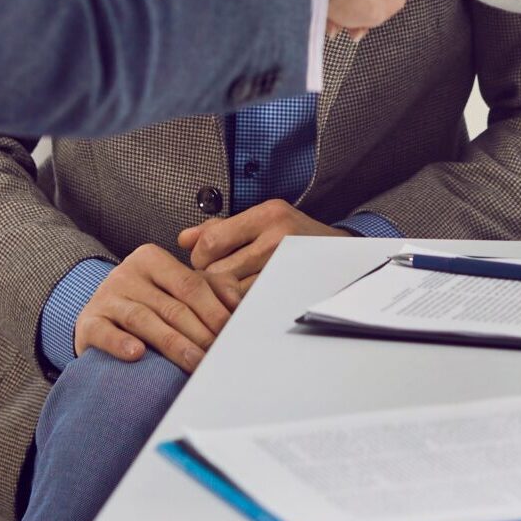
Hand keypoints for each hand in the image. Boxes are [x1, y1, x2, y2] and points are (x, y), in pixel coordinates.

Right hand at [72, 243, 240, 372]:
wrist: (97, 316)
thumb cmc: (146, 303)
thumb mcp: (173, 289)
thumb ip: (208, 288)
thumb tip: (239, 305)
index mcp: (152, 259)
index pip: (191, 284)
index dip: (214, 310)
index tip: (232, 333)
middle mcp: (127, 273)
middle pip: (171, 305)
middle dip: (200, 332)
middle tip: (219, 355)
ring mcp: (106, 297)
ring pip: (144, 319)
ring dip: (173, 344)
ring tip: (195, 363)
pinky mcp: (88, 322)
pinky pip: (105, 332)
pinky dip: (120, 343)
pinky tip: (137, 354)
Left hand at [178, 199, 347, 291]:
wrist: (337, 251)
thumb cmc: (291, 234)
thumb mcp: (258, 220)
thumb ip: (217, 228)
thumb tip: (183, 239)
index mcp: (266, 214)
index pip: (212, 242)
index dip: (199, 257)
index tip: (205, 262)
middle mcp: (277, 237)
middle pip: (219, 272)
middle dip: (210, 279)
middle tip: (215, 280)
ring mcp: (285, 267)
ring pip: (233, 293)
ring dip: (224, 296)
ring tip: (228, 291)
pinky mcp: (290, 289)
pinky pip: (251, 304)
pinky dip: (240, 305)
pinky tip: (242, 301)